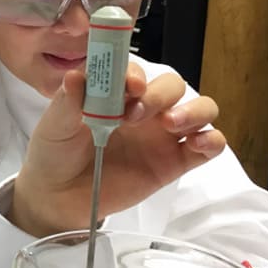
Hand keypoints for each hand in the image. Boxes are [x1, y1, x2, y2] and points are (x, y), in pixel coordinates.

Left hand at [11, 65, 226, 236]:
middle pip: (172, 86)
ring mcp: (162, 135)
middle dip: (160, 94)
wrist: (58, 196)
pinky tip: (198, 143)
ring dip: (193, 111)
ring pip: (200, 109)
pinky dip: (212, 140)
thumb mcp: (55, 125)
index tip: (129, 85)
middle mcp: (144, 108)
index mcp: (116, 92)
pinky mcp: (174, 163)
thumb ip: (68, 101)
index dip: (136, 73)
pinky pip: (207, 146)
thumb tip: (76, 76)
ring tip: (171, 124)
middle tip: (135, 115)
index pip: (136, 70)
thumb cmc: (55, 152)